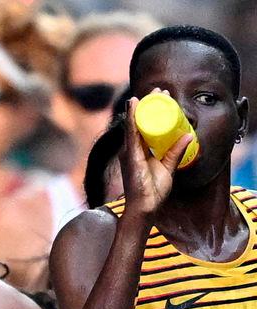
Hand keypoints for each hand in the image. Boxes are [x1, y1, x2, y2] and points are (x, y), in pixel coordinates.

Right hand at [120, 89, 192, 216]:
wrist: (144, 207)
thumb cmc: (153, 191)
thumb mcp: (168, 167)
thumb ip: (176, 152)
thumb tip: (190, 135)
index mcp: (139, 151)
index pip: (145, 126)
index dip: (153, 111)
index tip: (163, 97)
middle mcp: (131, 149)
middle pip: (139, 122)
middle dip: (148, 105)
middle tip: (160, 90)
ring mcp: (129, 151)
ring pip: (135, 123)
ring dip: (142, 106)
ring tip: (151, 93)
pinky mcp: (130, 155)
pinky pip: (130, 133)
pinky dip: (132, 118)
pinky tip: (134, 106)